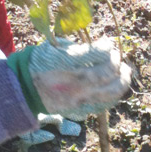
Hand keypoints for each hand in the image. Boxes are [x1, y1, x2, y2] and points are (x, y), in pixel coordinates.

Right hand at [7, 37, 131, 119]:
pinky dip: (115, 93)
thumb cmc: (39, 63)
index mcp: (64, 63)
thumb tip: (102, 48)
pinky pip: (105, 103)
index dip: (107, 47)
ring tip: (125, 70)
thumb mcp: (52, 47)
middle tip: (116, 56)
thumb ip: (76, 48)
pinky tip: (117, 84)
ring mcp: (78, 98)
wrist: (25, 89)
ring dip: (123, 79)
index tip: (107, 42)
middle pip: (106, 73)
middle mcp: (73, 82)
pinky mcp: (81, 109)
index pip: (96, 54)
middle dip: (117, 62)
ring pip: (111, 91)